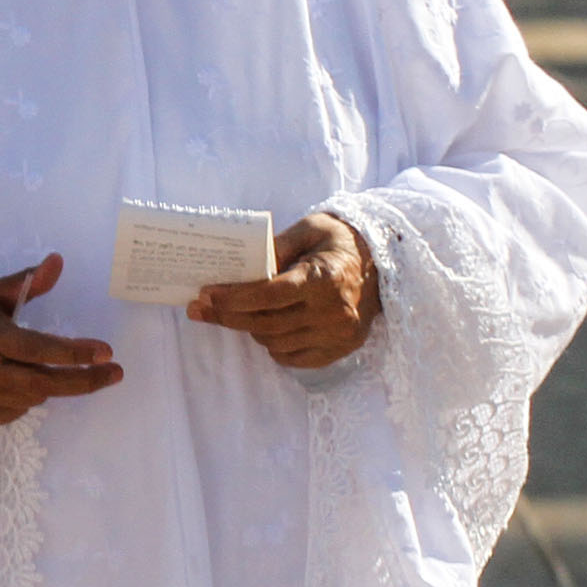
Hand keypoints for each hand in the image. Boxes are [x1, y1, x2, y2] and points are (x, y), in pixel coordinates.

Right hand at [0, 253, 124, 428]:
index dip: (75, 353)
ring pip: (32, 399)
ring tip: (43, 369)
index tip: (107, 352)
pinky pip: (14, 413)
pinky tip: (14, 384)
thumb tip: (59, 260)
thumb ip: (27, 282)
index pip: (40, 349)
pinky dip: (22, 400)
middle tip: (114, 374)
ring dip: (46, 385)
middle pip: (45, 384)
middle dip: (84, 381)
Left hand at [187, 209, 377, 369]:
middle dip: (229, 316)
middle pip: (267, 323)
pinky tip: (267, 328)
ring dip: (251, 329)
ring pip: (276, 343)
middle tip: (203, 307)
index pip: (270, 295)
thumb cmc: (339, 242)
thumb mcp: (310, 228)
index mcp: (325, 278)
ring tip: (240, 313)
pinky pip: (293, 358)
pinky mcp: (341, 348)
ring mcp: (339, 334)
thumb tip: (241, 263)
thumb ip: (276, 245)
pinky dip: (274, 346)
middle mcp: (334, 311)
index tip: (206, 295)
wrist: (383, 264)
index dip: (234, 298)